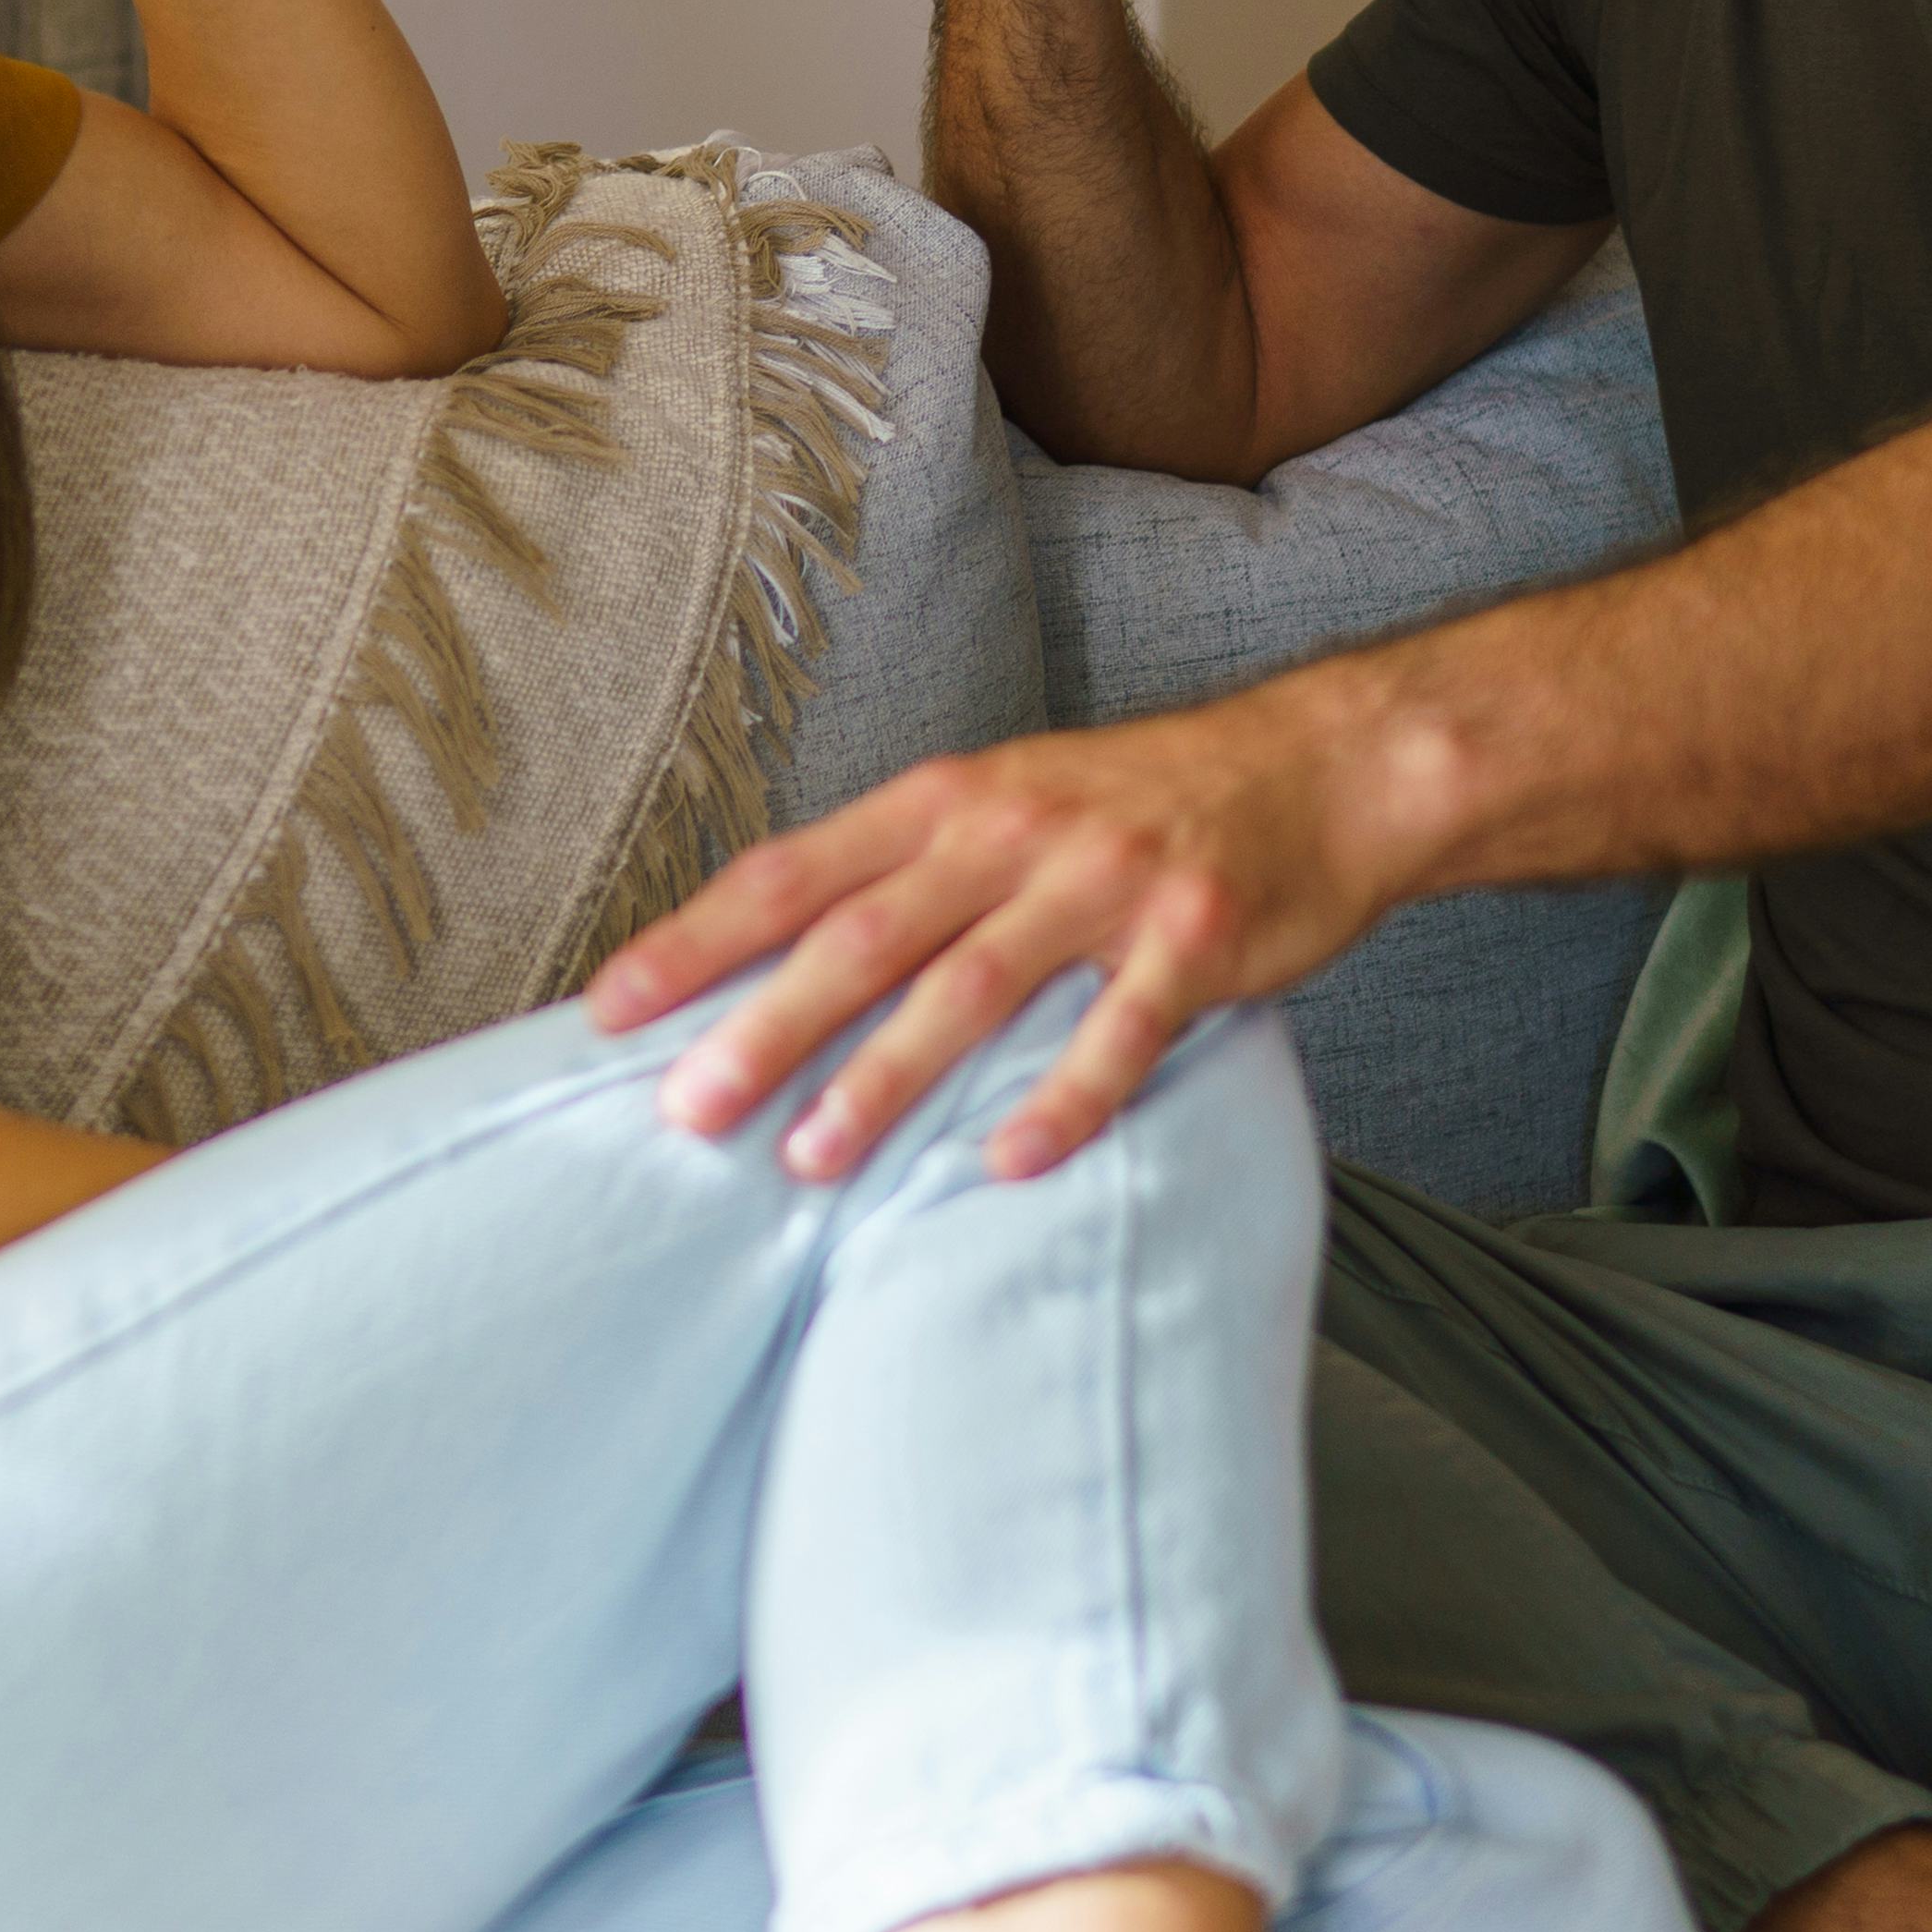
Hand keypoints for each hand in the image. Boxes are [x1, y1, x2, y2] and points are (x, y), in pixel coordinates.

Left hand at [583, 687, 1401, 1180]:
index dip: (696, 941)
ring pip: (970, 989)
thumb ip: (901, 874)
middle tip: (687, 1111)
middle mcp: (1012, 832)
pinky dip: (1059, 1101)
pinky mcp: (1192, 941)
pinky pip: (1115, 1034)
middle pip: (863, 937)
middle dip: (766, 1026)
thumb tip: (767, 965)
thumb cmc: (1137, 803)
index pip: (791, 872)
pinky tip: (1004, 1163)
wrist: (1322, 768)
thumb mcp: (1005, 803)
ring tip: (809, 1159)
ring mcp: (1103, 885)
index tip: (610, 1013)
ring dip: (884, 1079)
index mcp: (948, 800)